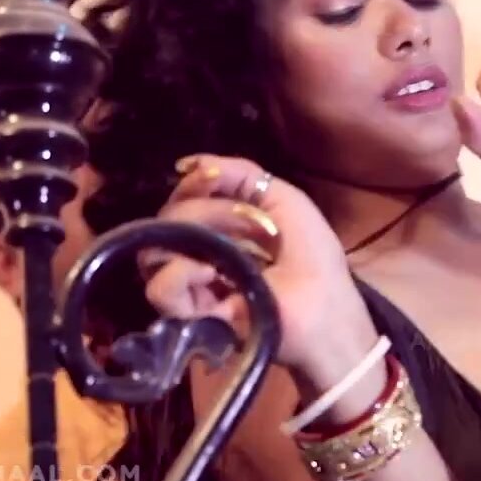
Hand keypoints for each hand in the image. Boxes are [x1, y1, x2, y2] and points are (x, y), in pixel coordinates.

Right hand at [139, 154, 378, 388]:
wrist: (327, 316)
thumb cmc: (314, 261)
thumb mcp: (287, 203)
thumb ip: (243, 175)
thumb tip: (188, 163)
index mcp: (221, 228)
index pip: (184, 197)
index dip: (194, 182)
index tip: (210, 177)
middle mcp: (198, 254)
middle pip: (167, 219)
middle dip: (204, 209)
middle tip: (249, 223)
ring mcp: (191, 287)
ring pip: (153, 250)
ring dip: (189, 236)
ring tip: (228, 248)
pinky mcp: (189, 318)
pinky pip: (160, 288)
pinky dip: (181, 273)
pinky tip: (210, 272)